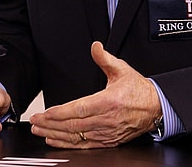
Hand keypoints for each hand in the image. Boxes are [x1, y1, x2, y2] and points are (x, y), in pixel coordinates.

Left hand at [29, 42, 161, 148]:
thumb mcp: (122, 69)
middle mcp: (107, 119)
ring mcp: (107, 132)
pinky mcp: (108, 141)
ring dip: (56, 135)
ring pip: (77, 136)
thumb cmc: (138, 90)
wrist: (156, 107)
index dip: (60, 112)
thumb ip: (105, 58)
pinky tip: (55, 140)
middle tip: (35, 122)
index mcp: (109, 101)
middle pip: (74, 124)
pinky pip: (85, 145)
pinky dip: (68, 144)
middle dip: (51, 124)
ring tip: (40, 131)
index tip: (45, 113)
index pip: (79, 109)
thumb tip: (95, 47)